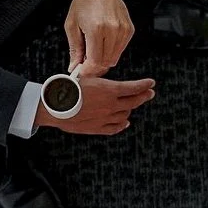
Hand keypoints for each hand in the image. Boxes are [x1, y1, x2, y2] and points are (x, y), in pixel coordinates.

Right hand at [37, 76, 155, 134]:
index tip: (151, 83)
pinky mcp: (98, 128)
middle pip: (133, 102)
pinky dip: (122, 125)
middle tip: (150, 93)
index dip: (144, 85)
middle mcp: (110, 105)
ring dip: (129, 110)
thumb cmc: (68, 89)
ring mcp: (106, 118)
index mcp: (108, 90)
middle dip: (143, 97)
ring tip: (131, 105)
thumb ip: (102, 83)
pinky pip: (115, 128)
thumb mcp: (87, 78)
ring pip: (125, 115)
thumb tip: (110, 84)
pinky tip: (125, 122)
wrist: (55, 106)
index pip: (133, 88)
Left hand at [64, 0, 133, 76]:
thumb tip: (74, 67)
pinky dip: (111, 51)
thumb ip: (74, 49)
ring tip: (93, 49)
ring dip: (103, 59)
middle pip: (105, 63)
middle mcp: (112, 31)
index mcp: (96, 29)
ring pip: (114, 58)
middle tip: (85, 63)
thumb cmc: (85, 0)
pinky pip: (120, 50)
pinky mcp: (129, 30)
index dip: (88, 70)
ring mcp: (123, 31)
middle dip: (94, 67)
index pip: (95, 61)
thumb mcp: (72, 24)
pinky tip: (103, 41)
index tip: (81, 72)